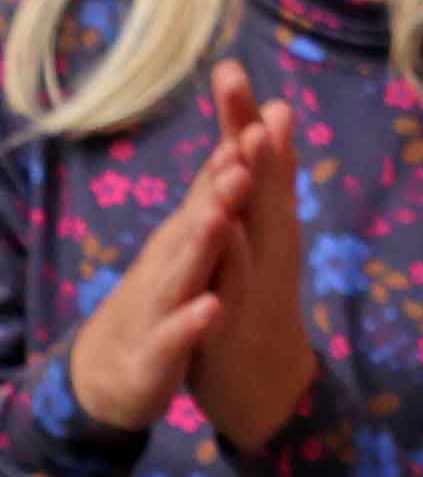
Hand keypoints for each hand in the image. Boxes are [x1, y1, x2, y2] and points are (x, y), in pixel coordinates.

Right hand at [66, 108, 262, 433]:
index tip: (255, 107)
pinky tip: (211, 308)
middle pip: (200, 219)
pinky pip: (174, 338)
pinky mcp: (155, 354)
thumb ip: (220, 190)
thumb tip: (249, 130)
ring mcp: (161, 306)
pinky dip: (190, 323)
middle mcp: (172, 261)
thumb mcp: (197, 242)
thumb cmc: (167, 292)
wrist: (113, 369)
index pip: (214, 186)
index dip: (235, 149)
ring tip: (221, 215)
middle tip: (241, 148)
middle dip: (221, 186)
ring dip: (202, 242)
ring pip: (183, 271)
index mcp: (191, 235)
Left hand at [182, 63, 319, 452]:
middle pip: (260, 181)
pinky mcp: (236, 320)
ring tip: (249, 148)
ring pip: (252, 229)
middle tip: (241, 84)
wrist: (266, 385)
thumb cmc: (252, 304)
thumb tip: (270, 121)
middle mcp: (268, 244)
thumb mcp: (257, 240)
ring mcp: (255, 280)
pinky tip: (226, 237)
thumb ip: (262, 186)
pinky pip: (233, 289)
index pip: (256, 162)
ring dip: (254, 187)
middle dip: (251, 134)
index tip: (229, 69)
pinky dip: (231, 266)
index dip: (243, 118)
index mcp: (267, 224)